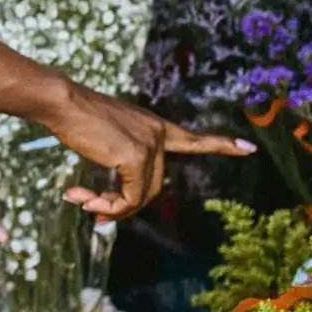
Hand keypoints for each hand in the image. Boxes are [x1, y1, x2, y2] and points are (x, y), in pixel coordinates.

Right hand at [45, 83, 254, 218]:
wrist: (64, 102)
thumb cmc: (76, 116)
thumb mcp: (107, 136)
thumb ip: (121, 159)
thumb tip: (115, 199)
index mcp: (153, 126)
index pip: (193, 139)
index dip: (220, 145)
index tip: (248, 148)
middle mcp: (158, 134)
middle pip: (153, 186)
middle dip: (122, 205)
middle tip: (93, 210)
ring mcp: (150, 145)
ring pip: (141, 197)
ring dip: (111, 208)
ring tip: (82, 203)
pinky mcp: (136, 157)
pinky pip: (128, 198)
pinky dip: (107, 206)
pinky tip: (83, 199)